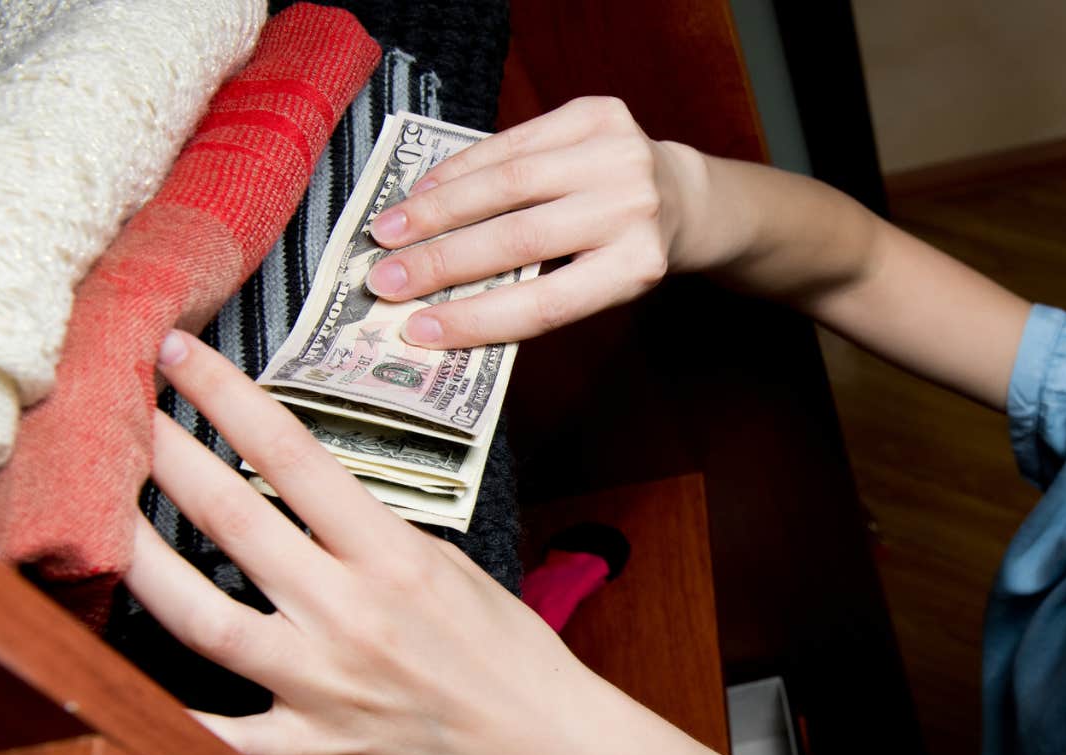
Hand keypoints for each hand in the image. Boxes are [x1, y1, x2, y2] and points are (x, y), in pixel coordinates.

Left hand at [125, 330, 648, 754]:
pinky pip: (224, 739)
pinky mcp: (315, 752)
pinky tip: (107, 686)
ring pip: (202, 619)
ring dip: (140, 560)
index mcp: (393, 556)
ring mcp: (324, 686)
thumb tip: (295, 501)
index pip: (293, 456)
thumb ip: (371, 535)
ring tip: (99, 515)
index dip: (226, 398)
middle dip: (165, 453)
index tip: (179, 355)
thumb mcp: (451, 567)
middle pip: (232, 520)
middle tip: (115, 409)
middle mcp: (350, 614)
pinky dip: (169, 718)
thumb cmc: (512, 654)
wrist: (553, 750)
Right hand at [363, 96, 707, 349]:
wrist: (682, 194)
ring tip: (388, 231)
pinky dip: (461, 168)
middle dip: (440, 262)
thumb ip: (538, 290)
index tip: (417, 330)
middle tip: (383, 280)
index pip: (545, 303)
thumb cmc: (627, 251)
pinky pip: (513, 141)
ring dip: (437, 209)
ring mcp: (617, 154)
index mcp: (637, 267)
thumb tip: (439, 306)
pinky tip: (423, 189)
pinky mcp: (598, 113)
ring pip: (507, 182)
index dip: (477, 319)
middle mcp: (632, 208)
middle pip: (520, 239)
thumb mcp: (602, 284)